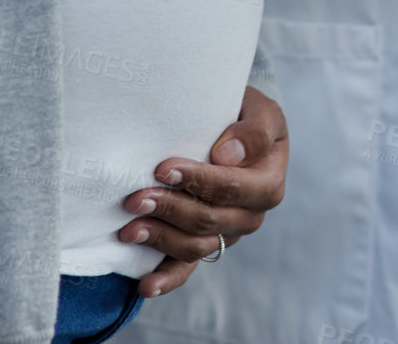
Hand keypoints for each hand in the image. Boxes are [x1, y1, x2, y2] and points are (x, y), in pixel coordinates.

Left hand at [117, 87, 289, 298]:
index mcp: (269, 183)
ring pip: (195, 246)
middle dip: (169, 209)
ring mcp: (228, 234)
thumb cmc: (243, 116)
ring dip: (160, 239)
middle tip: (134, 198)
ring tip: (129, 229)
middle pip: (209, 220)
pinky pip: (188, 269)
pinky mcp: (206, 245)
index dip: (198, 181)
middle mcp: (251, 215)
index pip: (233, 188)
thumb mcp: (259, 110)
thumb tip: (227, 156)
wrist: (233, 130)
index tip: (162, 169)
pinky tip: (145, 285)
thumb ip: (254, 131)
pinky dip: (167, 279)